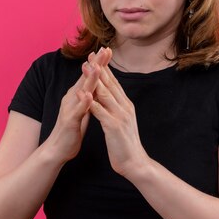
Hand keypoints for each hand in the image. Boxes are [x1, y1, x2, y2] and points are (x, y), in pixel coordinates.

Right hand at [47, 48, 111, 161]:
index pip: (90, 75)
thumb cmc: (72, 129)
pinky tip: (88, 95)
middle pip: (86, 77)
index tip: (108, 50)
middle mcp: (72, 98)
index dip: (99, 63)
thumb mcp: (83, 110)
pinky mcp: (69, 121)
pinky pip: (77, 110)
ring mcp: (70, 108)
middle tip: (105, 50)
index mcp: (78, 95)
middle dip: (96, 64)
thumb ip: (89, 97)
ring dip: (90, 79)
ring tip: (98, 67)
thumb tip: (97, 85)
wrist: (57, 149)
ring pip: (81, 91)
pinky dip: (83, 102)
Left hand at [84, 49, 149, 176]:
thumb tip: (109, 98)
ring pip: (105, 94)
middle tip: (90, 54)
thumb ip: (116, 108)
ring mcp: (120, 116)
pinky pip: (100, 111)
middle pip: (110, 84)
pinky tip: (82, 93)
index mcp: (126, 105)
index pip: (114, 83)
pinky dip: (90, 101)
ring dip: (94, 79)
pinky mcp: (114, 126)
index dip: (105, 69)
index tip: (96, 57)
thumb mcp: (121, 121)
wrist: (135, 163)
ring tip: (85, 67)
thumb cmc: (125, 144)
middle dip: (99, 68)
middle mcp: (125, 107)